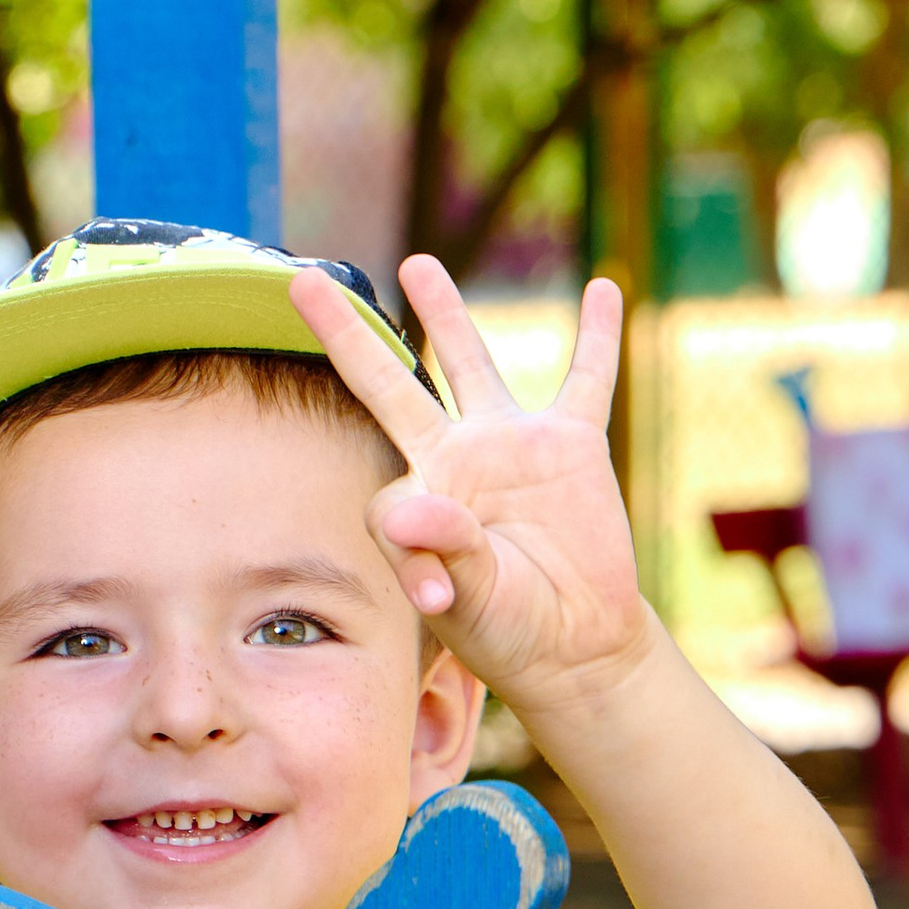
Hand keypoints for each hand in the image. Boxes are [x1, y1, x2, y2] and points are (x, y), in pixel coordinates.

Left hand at [287, 253, 653, 718]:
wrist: (576, 643)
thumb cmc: (510, 629)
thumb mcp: (472, 599)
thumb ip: (441, 550)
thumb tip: (407, 511)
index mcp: (419, 499)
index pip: (387, 495)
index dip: (409, 540)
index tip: (434, 598)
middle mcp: (454, 459)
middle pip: (391, 383)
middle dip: (348, 336)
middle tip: (303, 285)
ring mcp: (511, 445)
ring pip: (471, 363)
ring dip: (445, 314)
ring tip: (417, 265)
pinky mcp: (572, 444)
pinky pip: (588, 378)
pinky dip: (598, 336)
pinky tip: (604, 287)